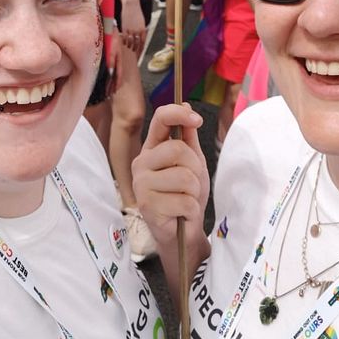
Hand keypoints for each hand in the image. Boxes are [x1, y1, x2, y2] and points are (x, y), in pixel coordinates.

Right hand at [120, 0, 145, 54]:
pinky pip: (124, 38)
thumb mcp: (142, 22)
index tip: (140, 53)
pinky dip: (124, 42)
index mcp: (143, 30)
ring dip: (130, 46)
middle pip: (136, 44)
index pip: (143, 43)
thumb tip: (140, 38)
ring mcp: (130, 30)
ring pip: (130, 42)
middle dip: (136, 50)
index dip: (141, 49)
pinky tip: (125, 43)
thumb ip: (142, 31)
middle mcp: (137, 31)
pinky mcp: (124, 28)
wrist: (131, 5)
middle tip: (135, 52)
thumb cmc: (137, 13)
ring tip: (130, 48)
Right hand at [132, 103, 208, 251]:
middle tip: (191, 184)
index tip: (196, 119)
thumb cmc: (185, 195)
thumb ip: (188, 137)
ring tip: (185, 200)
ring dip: (194, 192)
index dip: (178, 114)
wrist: (182, 233)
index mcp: (152, 149)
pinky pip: (185, 200)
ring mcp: (142, 184)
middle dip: (195, 169)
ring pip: (184, 177)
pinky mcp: (148, 206)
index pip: (160, 119)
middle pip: (178, 150)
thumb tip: (185, 106)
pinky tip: (181, 214)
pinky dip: (191, 210)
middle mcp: (142, 163)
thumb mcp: (192, 162)